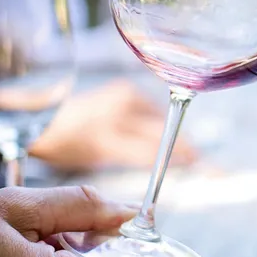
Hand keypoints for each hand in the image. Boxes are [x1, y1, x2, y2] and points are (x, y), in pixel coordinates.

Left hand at [31, 80, 197, 170]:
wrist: (42, 115)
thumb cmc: (64, 145)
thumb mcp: (96, 160)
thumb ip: (134, 160)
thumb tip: (170, 166)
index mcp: (106, 138)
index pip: (156, 151)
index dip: (185, 160)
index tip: (209, 168)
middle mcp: (118, 112)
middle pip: (167, 133)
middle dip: (190, 149)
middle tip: (213, 166)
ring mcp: (124, 96)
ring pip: (164, 120)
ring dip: (178, 136)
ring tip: (191, 155)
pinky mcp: (127, 88)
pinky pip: (154, 109)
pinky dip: (163, 122)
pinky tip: (167, 135)